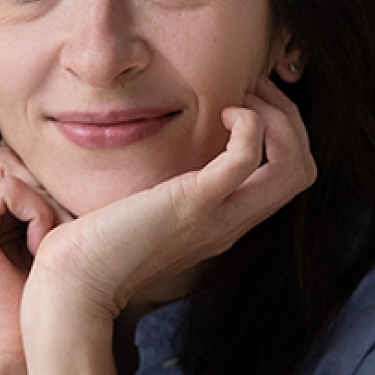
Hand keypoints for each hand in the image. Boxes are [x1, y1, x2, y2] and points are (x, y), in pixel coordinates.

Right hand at [0, 143, 70, 368]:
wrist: (28, 345)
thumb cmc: (53, 292)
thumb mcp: (58, 229)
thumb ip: (51, 189)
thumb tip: (81, 144)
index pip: (24, 158)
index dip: (55, 181)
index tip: (73, 224)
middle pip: (18, 158)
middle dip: (52, 189)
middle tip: (68, 231)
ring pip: (15, 169)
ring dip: (48, 204)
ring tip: (54, 244)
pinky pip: (8, 188)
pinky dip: (36, 213)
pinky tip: (39, 247)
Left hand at [22, 75, 316, 334]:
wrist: (72, 285)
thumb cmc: (90, 248)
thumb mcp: (138, 211)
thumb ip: (154, 190)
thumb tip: (138, 157)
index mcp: (221, 223)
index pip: (286, 178)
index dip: (279, 132)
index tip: (245, 99)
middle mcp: (230, 223)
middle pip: (303, 170)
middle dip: (288, 117)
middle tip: (253, 89)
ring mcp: (218, 216)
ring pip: (295, 167)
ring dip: (280, 119)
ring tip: (245, 97)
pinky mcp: (194, 204)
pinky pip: (248, 158)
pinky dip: (250, 125)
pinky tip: (224, 113)